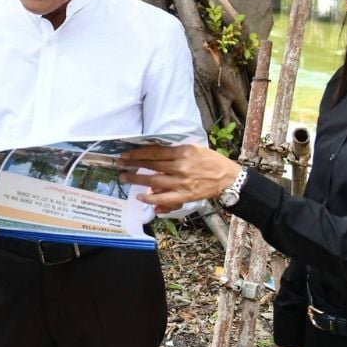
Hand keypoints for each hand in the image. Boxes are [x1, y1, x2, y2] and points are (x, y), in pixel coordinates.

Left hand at [120, 144, 241, 212]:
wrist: (227, 177)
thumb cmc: (210, 161)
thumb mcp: (194, 148)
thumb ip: (175, 152)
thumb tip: (154, 156)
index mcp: (183, 152)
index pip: (155, 151)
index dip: (138, 153)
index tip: (126, 154)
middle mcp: (181, 166)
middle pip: (151, 165)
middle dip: (133, 164)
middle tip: (119, 164)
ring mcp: (183, 182)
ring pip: (154, 181)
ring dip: (138, 180)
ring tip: (125, 178)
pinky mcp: (185, 195)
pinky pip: (165, 198)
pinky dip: (152, 198)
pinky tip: (141, 197)